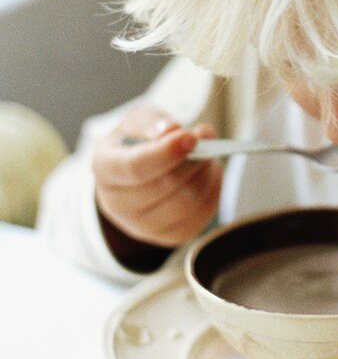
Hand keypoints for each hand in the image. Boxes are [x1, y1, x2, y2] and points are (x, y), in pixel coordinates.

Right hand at [92, 106, 222, 247]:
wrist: (138, 173)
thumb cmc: (137, 143)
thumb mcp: (138, 122)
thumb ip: (152, 122)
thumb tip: (171, 130)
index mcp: (104, 169)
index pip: (134, 167)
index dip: (165, 153)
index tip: (190, 137)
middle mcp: (117, 204)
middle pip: (164, 186)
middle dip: (193, 160)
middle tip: (207, 137)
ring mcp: (142, 226)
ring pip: (186, 203)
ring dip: (205, 174)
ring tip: (208, 154)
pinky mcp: (169, 236)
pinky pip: (201, 215)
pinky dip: (212, 190)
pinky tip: (208, 173)